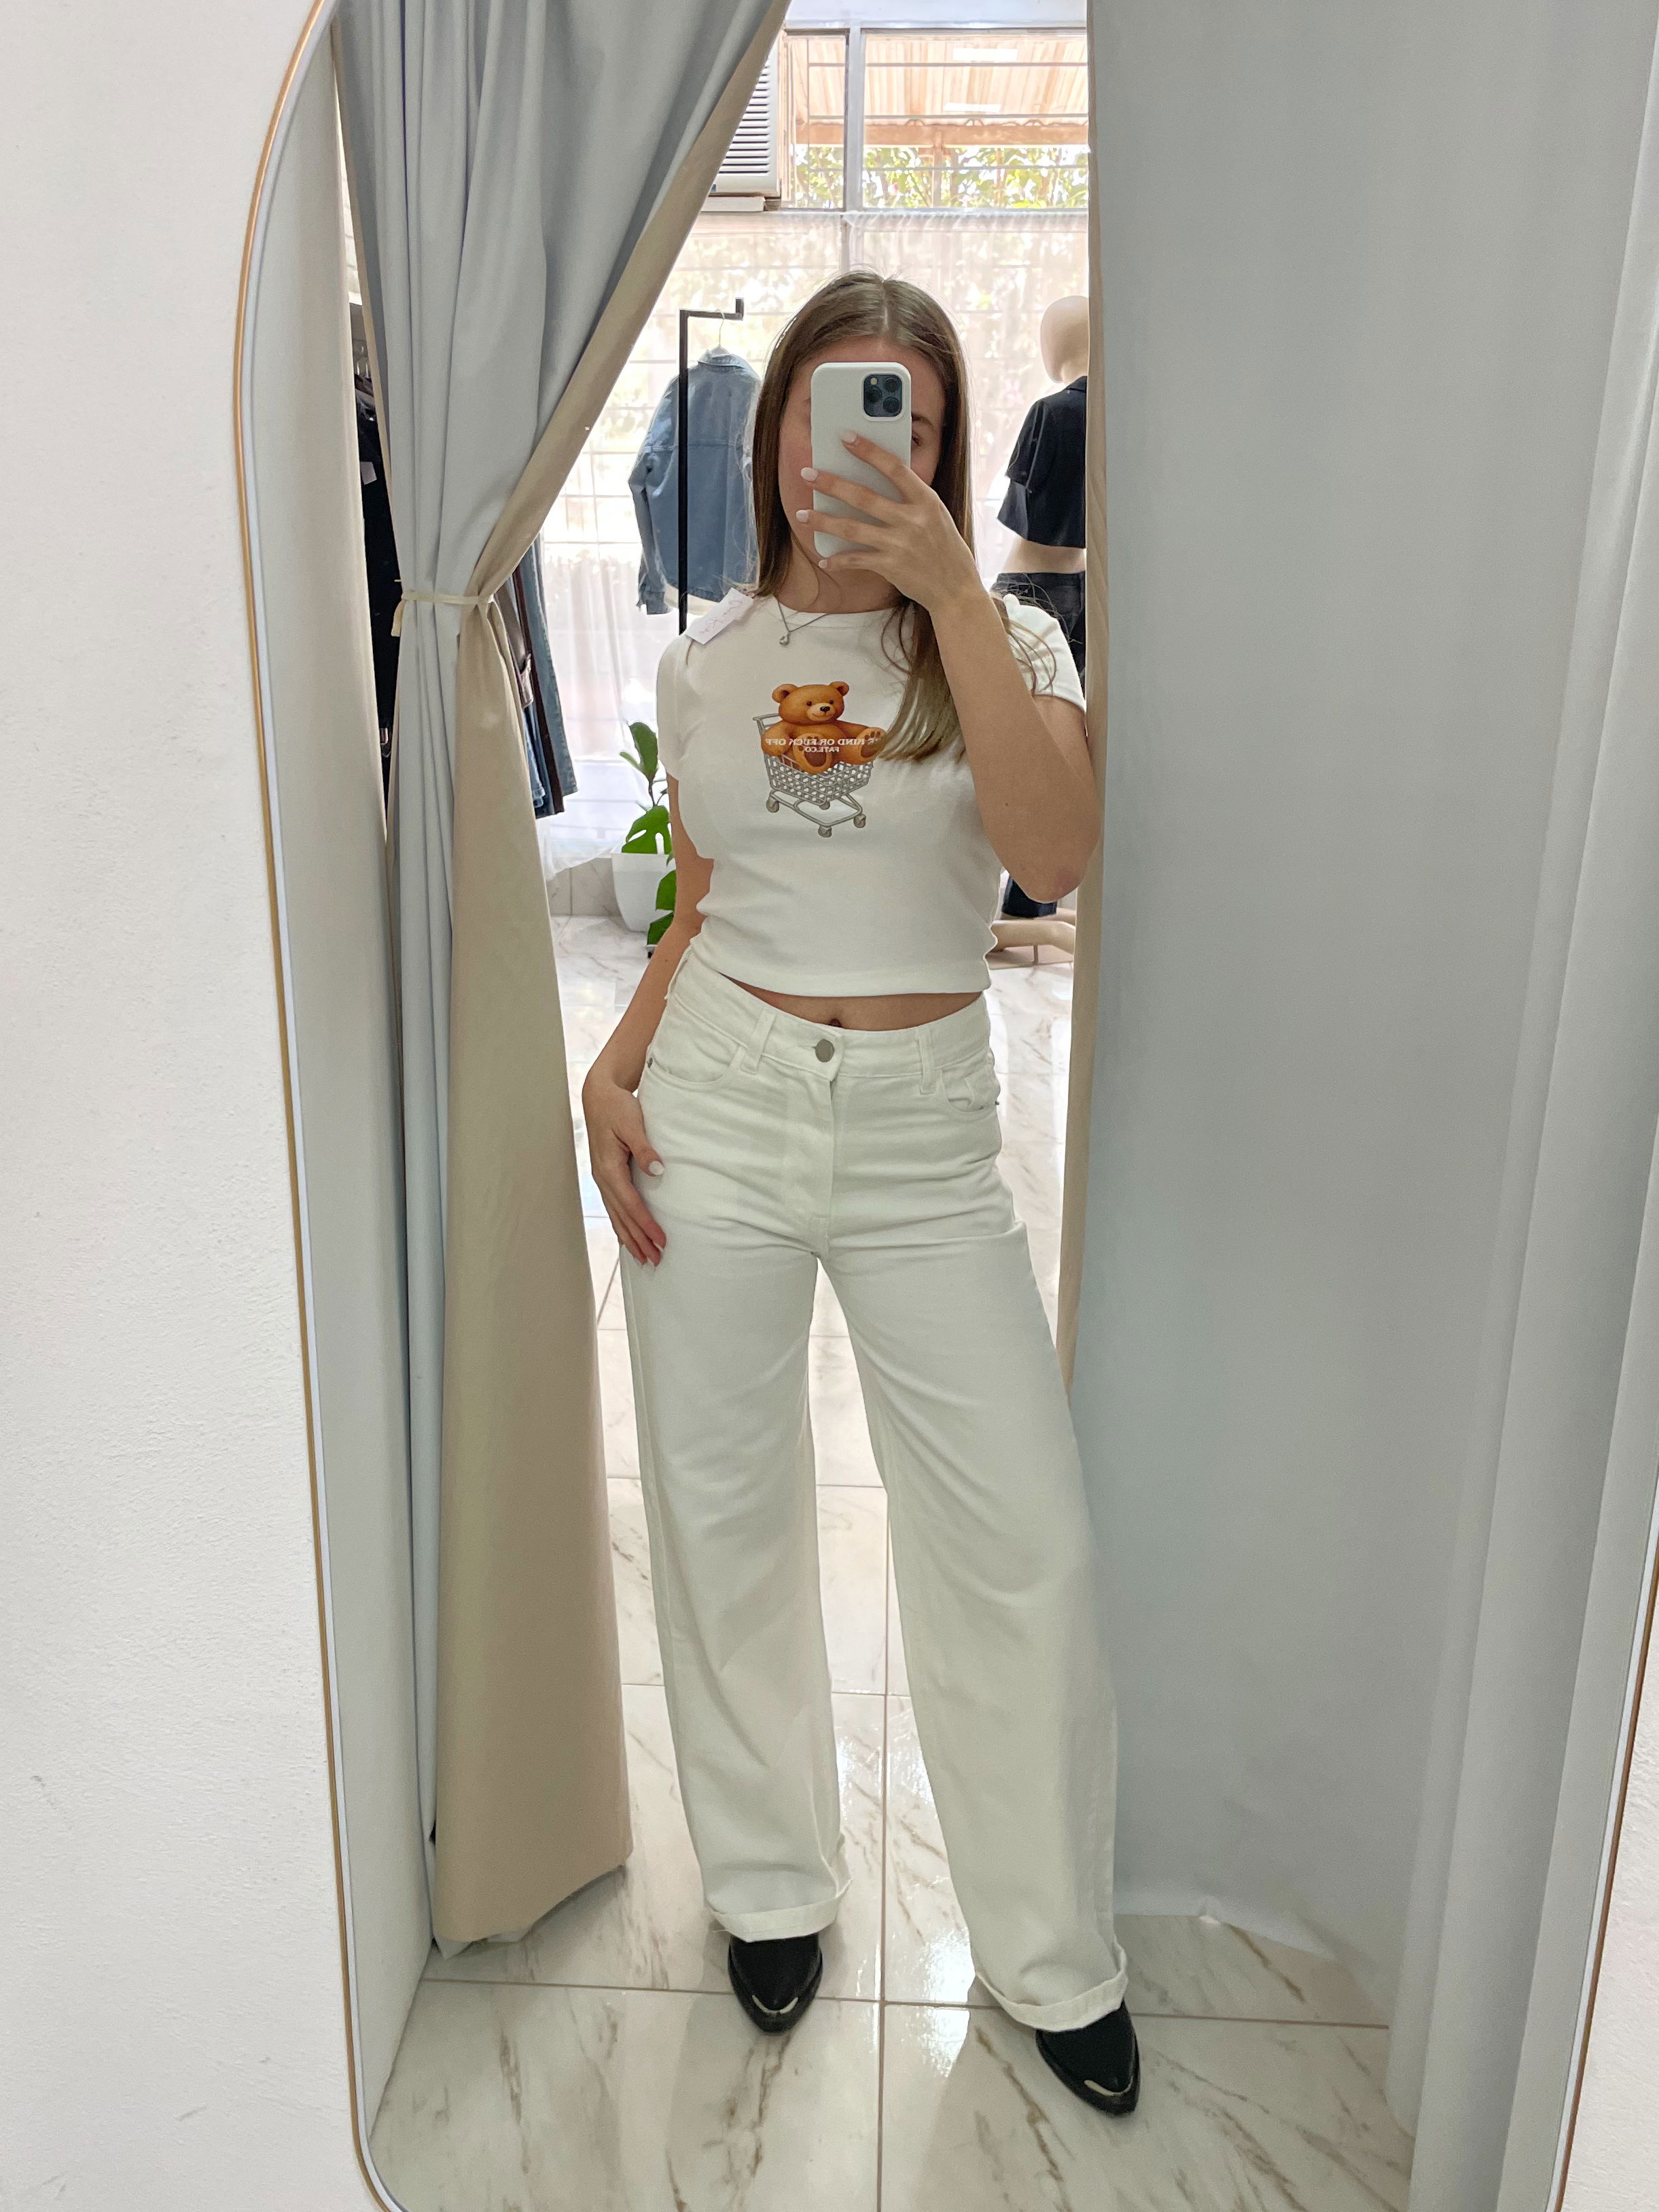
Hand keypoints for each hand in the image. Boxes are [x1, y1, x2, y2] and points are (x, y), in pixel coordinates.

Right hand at [582, 1070, 666, 1267]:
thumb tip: (657, 1170)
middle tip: (656, 1260)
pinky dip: (621, 1225)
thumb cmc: (617, 1107)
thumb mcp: (632, 1122)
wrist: (599, 1096)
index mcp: (609, 1168)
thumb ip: (644, 1147)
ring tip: (643, 1257)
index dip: (646, 1224)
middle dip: (639, 1240)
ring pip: (616, 1216)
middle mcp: (602, 1178)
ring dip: (630, 1238)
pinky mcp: (605, 1176)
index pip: (631, 1204)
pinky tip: (628, 1237)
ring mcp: (602, 1179)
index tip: (661, 1240)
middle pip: (622, 1217)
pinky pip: (613, 1207)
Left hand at [797, 433, 982, 613]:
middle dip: (832, 484)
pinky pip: (856, 560)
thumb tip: (874, 480)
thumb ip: (910, 498)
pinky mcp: (890, 567)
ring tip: (802, 514)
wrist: (956, 589)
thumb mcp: (935, 515)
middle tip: (808, 474)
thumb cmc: (944, 548)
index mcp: (926, 501)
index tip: (846, 437)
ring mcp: (900, 544)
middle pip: (864, 497)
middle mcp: (912, 520)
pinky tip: (823, 559)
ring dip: (823, 521)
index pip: (894, 468)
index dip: (869, 451)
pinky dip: (837, 560)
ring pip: (852, 528)